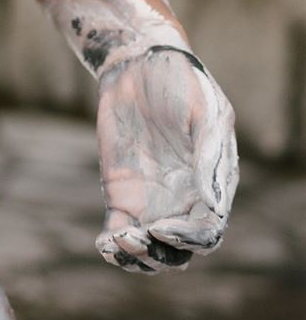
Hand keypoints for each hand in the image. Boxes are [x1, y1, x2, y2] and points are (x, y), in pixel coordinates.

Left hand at [95, 47, 237, 271]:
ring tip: (118, 242)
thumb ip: (210, 157)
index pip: (206, 233)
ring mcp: (152, 199)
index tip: (161, 227)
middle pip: (179, 252)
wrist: (139, 60)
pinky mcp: (121, 192)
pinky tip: (104, 243)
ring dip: (138, 259)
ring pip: (151, 250)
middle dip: (161, 256)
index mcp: (211, 187)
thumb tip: (215, 206)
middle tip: (136, 238)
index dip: (187, 240)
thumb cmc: (181, 81)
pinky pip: (119, 231)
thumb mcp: (205, 111)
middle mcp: (184, 201)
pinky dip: (113, 246)